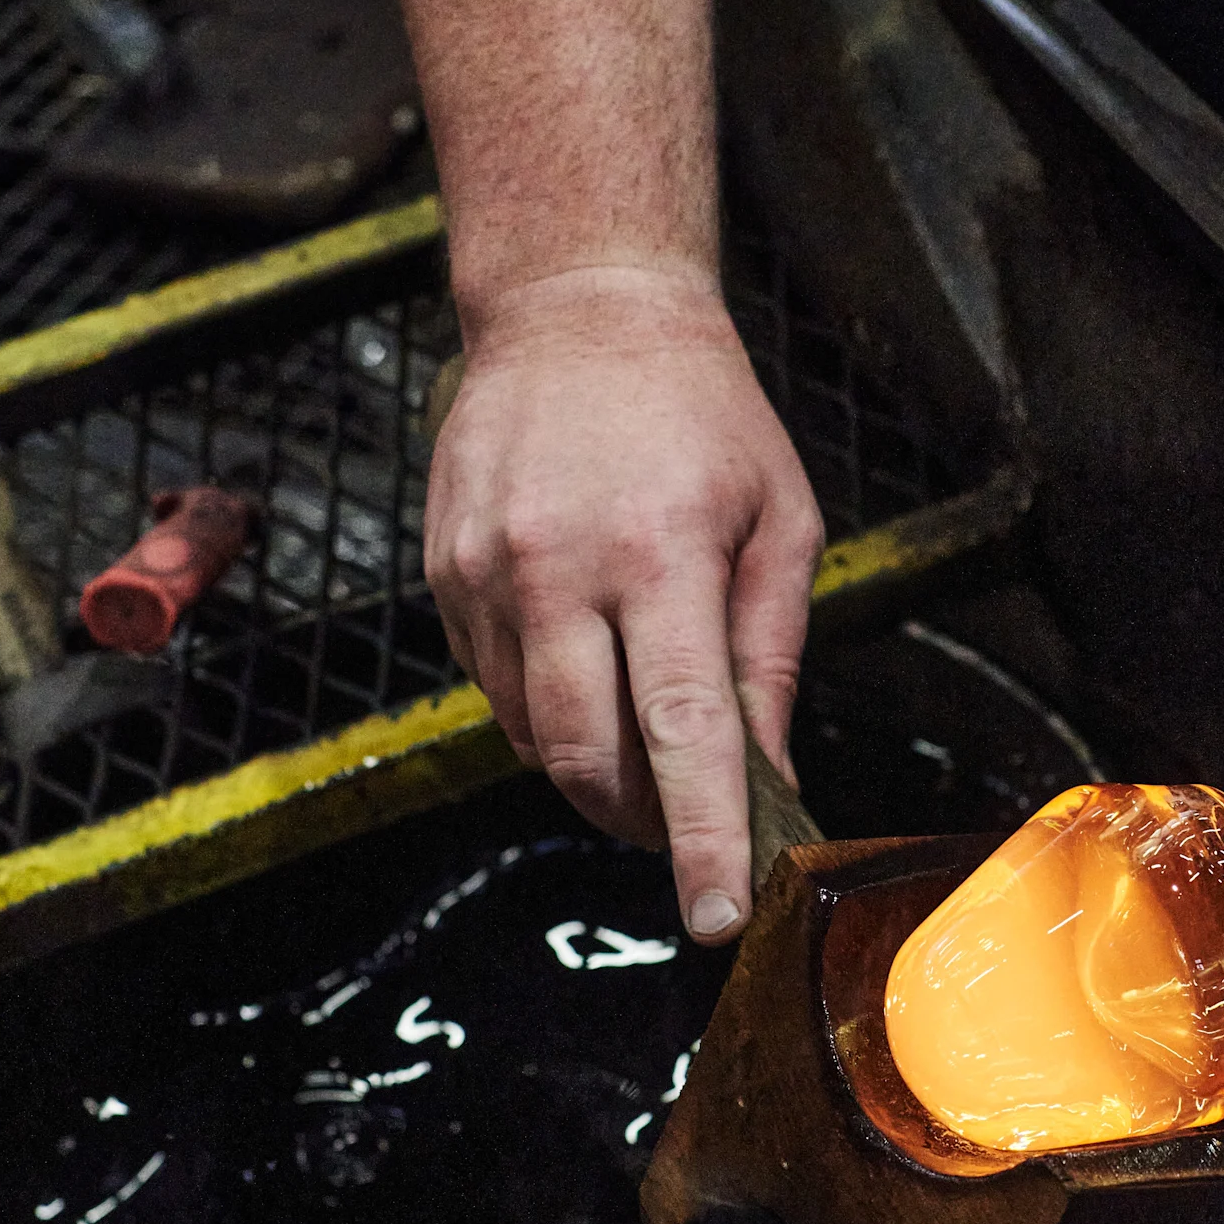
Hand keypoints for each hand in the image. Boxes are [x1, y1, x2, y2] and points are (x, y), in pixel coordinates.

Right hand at [426, 267, 825, 940]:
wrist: (578, 309)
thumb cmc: (700, 411)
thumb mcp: (779, 520)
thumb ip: (771, 656)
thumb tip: (769, 774)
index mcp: (663, 555)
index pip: (682, 732)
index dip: (700, 837)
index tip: (714, 914)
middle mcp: (561, 568)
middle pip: (587, 757)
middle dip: (639, 820)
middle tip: (685, 825)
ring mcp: (488, 572)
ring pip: (533, 735)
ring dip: (593, 769)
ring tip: (644, 733)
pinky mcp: (444, 572)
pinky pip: (494, 688)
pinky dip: (547, 710)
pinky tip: (587, 662)